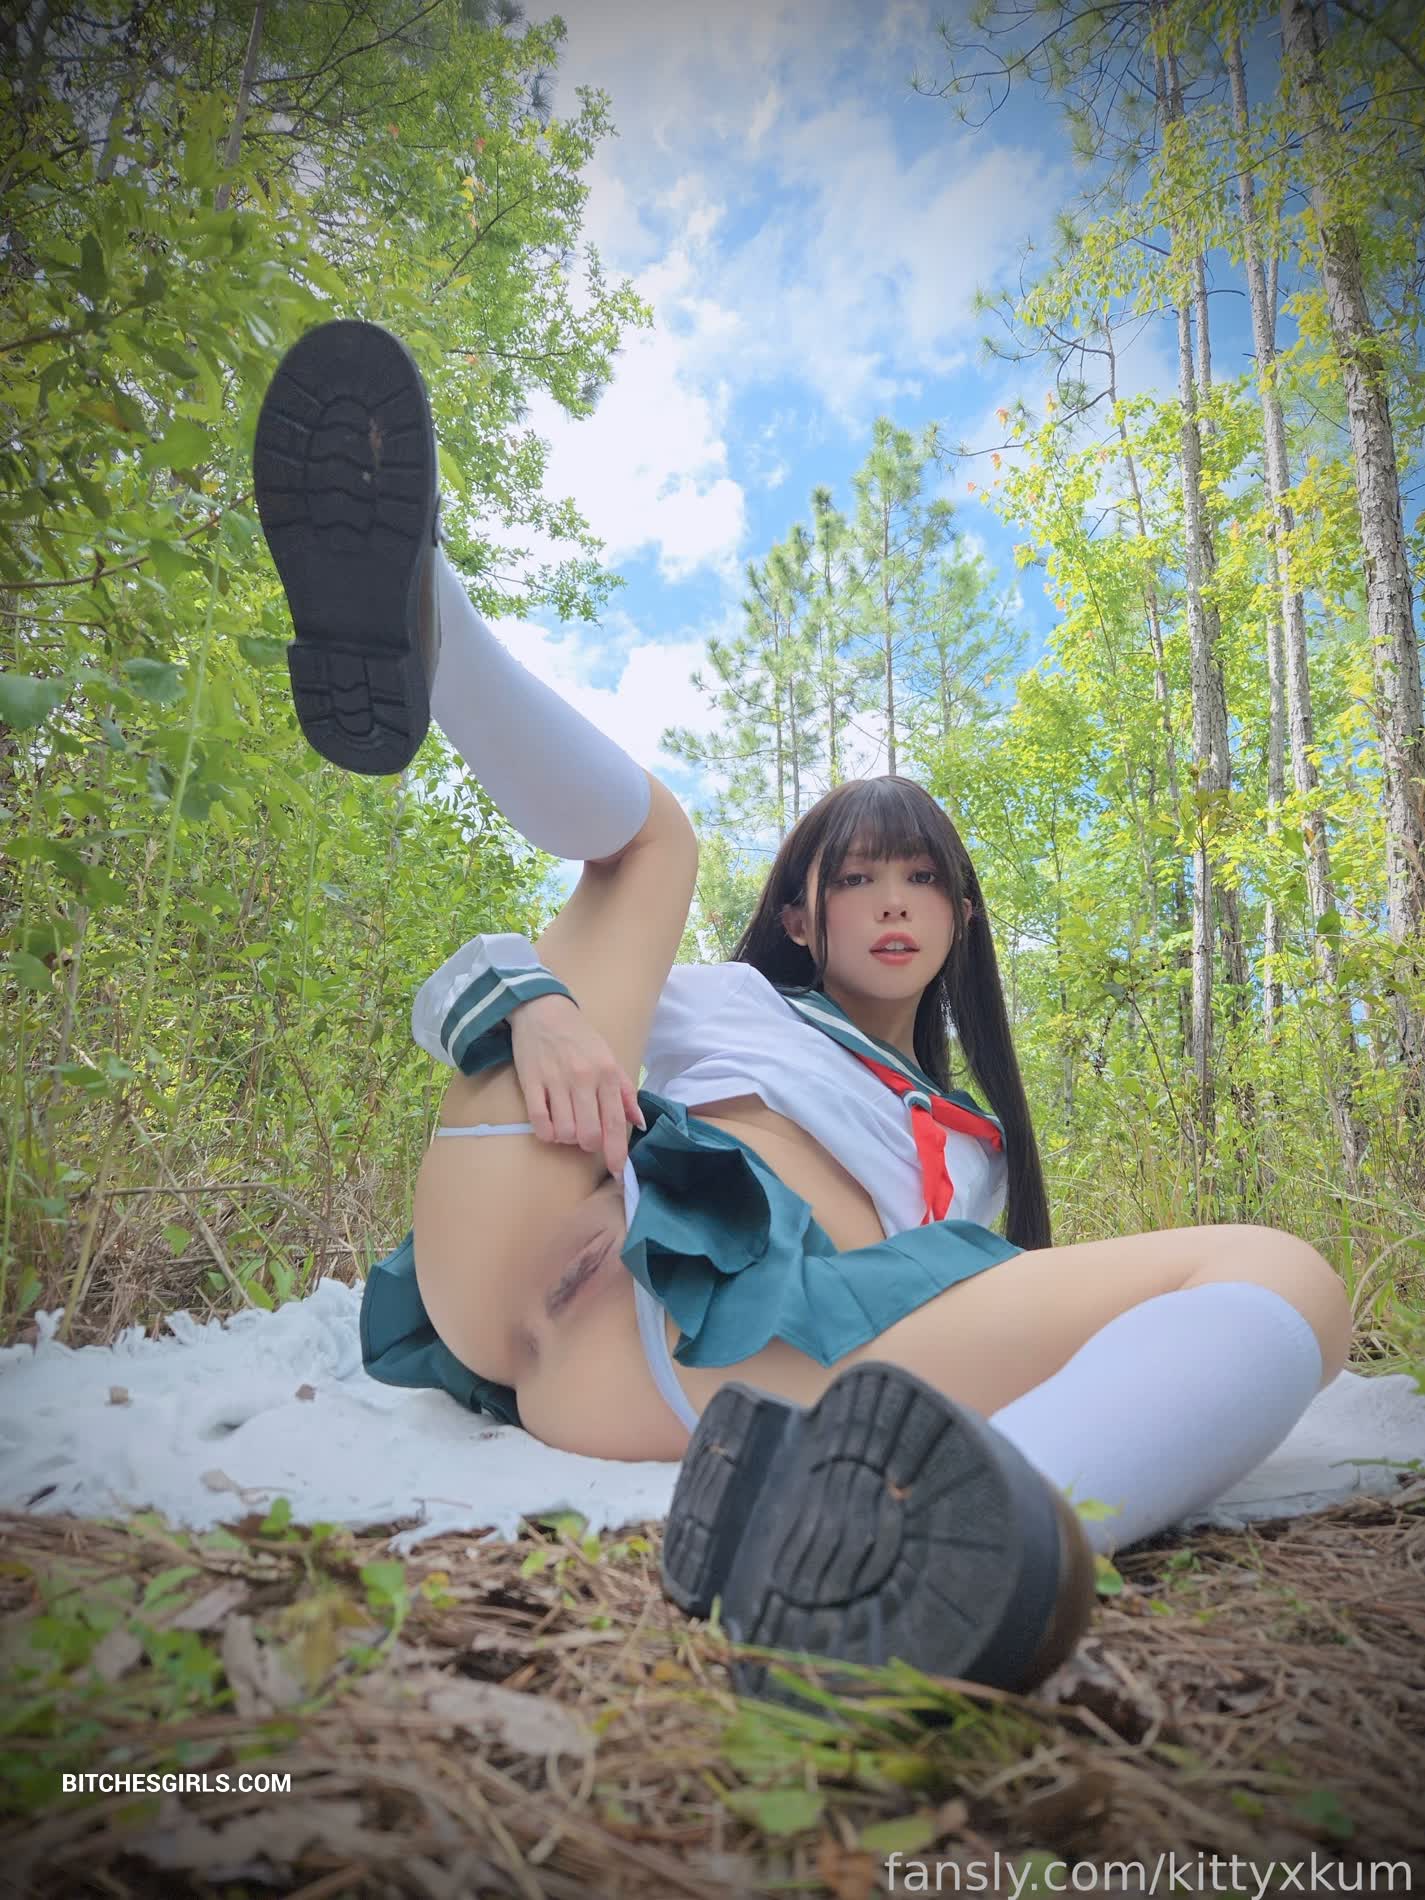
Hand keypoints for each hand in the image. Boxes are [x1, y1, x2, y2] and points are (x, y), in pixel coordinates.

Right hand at [509, 993, 645, 1177]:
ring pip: (565, 1132)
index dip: (616, 1153)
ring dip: (567, 1138)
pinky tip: (550, 1126)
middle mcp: (584, 1078)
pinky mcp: (531, 1082)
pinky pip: (539, 1122)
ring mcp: (556, 1081)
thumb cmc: (580, 1038)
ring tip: (567, 1125)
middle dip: (590, 1144)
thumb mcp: (610, 1059)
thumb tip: (639, 1123)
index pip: (615, 1123)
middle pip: (590, 1134)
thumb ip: (625, 1092)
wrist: (543, 1011)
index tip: (617, 1171)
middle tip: (586, 1136)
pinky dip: (547, 1133)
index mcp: (608, 1073)